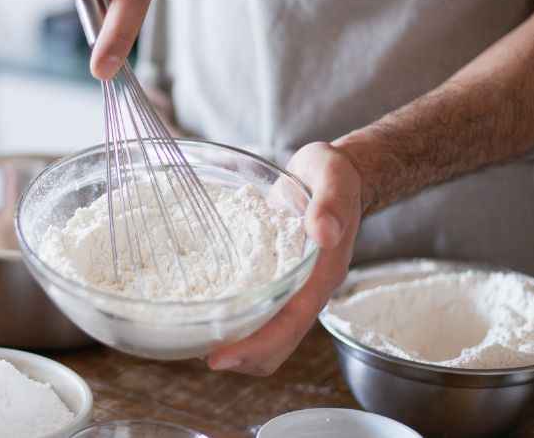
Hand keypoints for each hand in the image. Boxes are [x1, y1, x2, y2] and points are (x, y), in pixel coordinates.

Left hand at [206, 142, 363, 375]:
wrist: (338, 176)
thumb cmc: (335, 177)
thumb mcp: (334, 179)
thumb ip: (330, 204)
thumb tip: (324, 232)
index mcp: (322, 274)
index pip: (290, 324)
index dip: (256, 345)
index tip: (219, 357)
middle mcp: (308, 289)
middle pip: (277, 343)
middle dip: (240, 356)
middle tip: (195, 351)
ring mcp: (293, 288)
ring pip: (267, 335)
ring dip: (235, 344)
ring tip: (196, 338)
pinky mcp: (278, 279)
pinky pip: (258, 312)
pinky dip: (234, 321)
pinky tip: (206, 312)